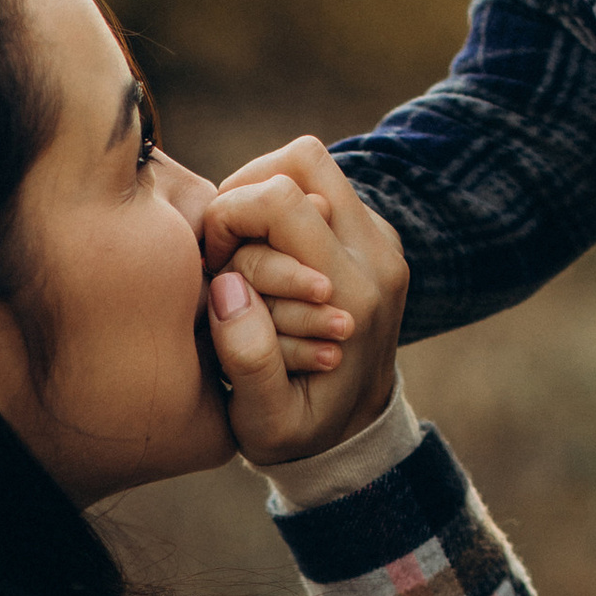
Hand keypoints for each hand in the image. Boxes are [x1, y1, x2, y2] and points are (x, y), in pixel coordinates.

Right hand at [201, 140, 406, 466]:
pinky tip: (264, 259)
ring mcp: (380, 241)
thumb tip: (227, 287)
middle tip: (223, 250)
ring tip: (239, 252)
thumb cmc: (300, 432)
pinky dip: (282, 211)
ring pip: (312, 165)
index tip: (214, 264)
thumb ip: (247, 360)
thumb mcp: (266, 422)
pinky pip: (321, 187)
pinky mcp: (373, 236)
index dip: (229, 216)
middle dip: (245, 195)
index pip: (282, 199)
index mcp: (352, 295)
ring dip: (262, 197)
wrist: (356, 435)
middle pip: (302, 160)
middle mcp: (376, 257)